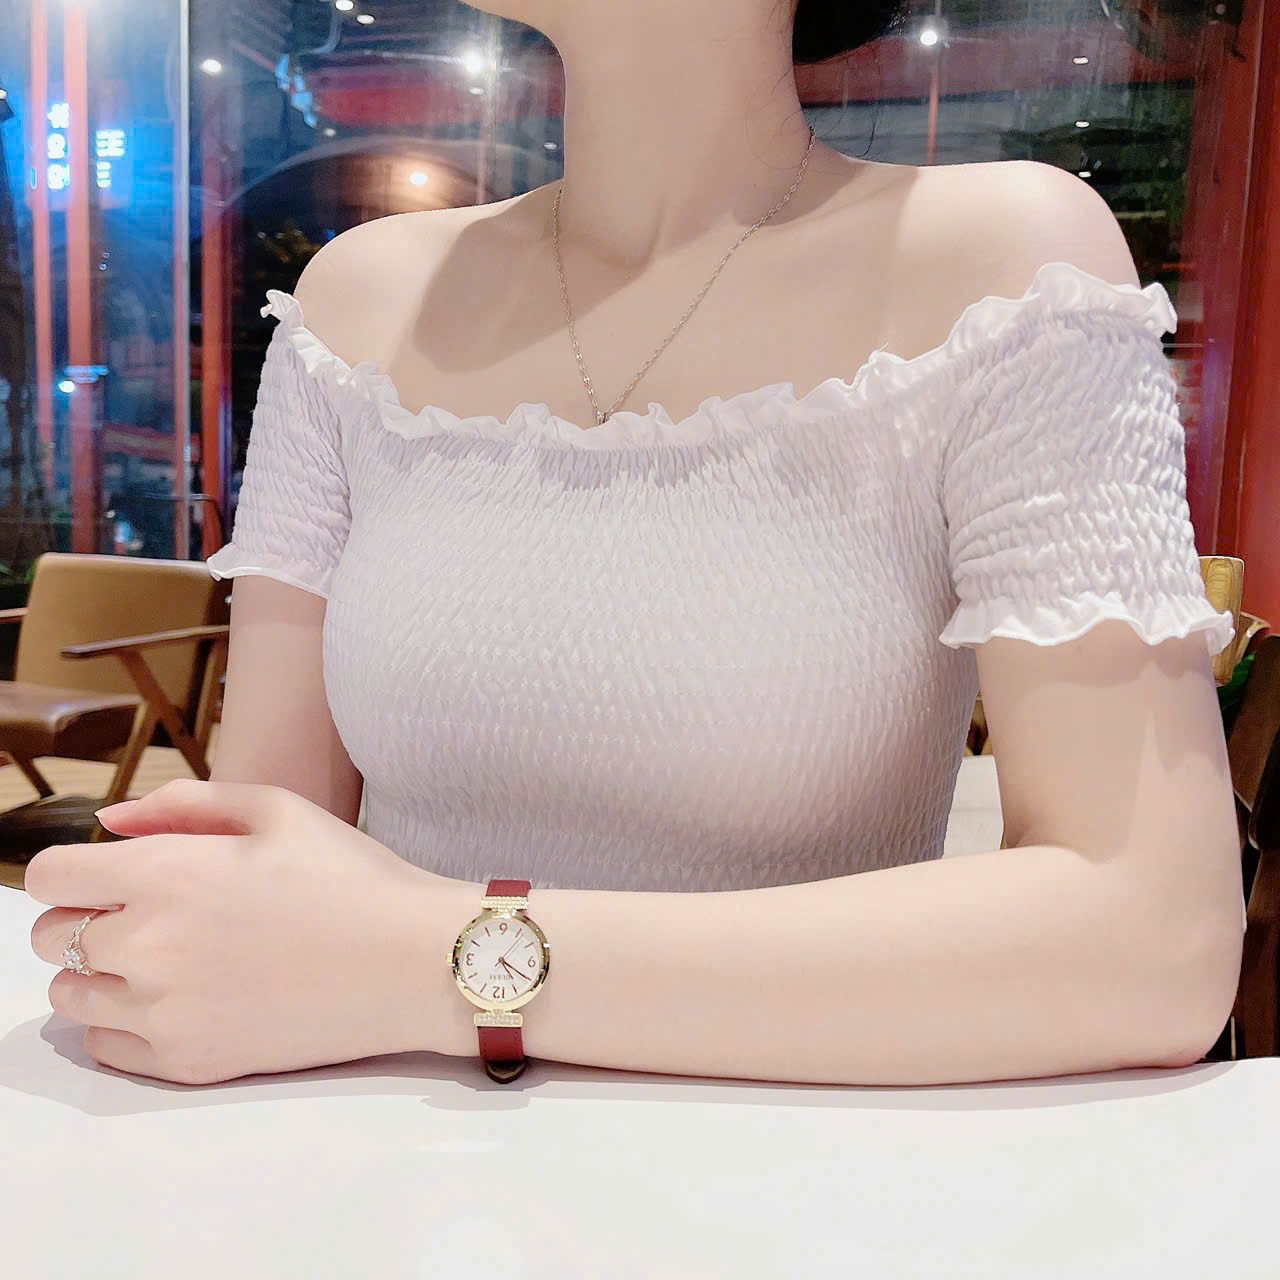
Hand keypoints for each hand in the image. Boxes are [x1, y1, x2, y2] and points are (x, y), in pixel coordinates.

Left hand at [25, 778, 477, 1084]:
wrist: (410, 963)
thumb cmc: (351, 878)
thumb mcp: (278, 810)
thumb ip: (184, 804)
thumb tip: (110, 823)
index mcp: (165, 875)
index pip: (50, 877)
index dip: (75, 868)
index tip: (110, 873)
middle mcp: (147, 948)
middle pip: (50, 938)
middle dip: (86, 917)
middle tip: (150, 912)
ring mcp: (163, 1013)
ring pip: (71, 995)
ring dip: (100, 971)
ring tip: (166, 957)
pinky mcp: (186, 1062)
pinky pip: (106, 1045)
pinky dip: (125, 1021)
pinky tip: (180, 998)